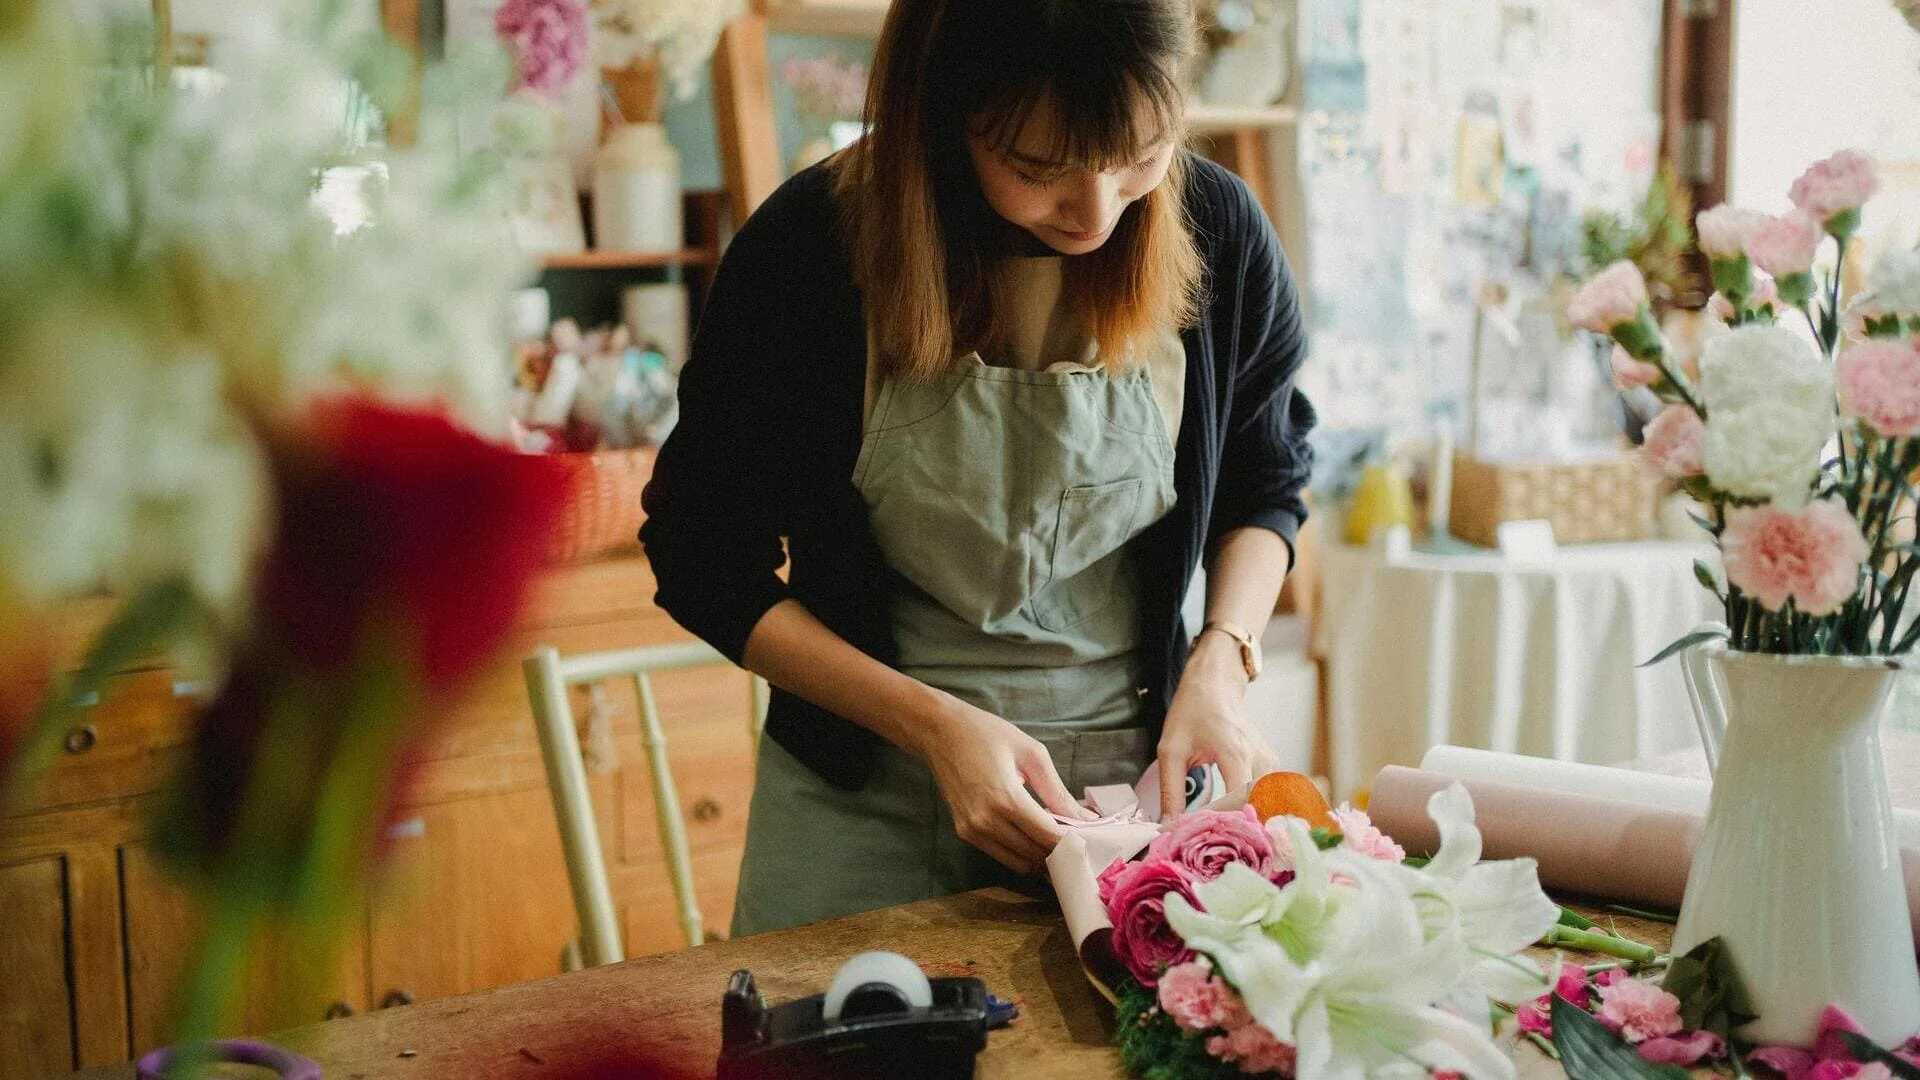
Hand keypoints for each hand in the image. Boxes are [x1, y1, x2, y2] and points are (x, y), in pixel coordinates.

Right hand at [908, 694, 1097, 873]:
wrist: (939, 731)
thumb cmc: (986, 734)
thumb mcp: (1030, 754)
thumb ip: (1058, 791)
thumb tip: (1086, 819)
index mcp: (1006, 799)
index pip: (1048, 837)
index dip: (1073, 844)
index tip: (1091, 840)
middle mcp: (986, 822)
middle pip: (1035, 855)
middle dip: (1059, 852)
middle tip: (1077, 839)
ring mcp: (972, 831)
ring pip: (1018, 862)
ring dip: (1039, 856)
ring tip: (1054, 837)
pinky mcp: (964, 833)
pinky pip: (1001, 854)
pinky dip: (1020, 851)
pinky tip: (1031, 833)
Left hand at [1157, 634, 1280, 820]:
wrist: (1215, 683)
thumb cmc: (1192, 711)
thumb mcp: (1171, 750)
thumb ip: (1170, 791)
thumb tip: (1169, 826)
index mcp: (1235, 753)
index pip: (1238, 801)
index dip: (1222, 822)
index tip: (1198, 832)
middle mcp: (1259, 759)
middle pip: (1258, 808)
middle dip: (1237, 828)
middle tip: (1212, 842)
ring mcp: (1269, 762)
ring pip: (1267, 804)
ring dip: (1247, 820)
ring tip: (1223, 833)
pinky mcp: (1271, 765)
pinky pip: (1268, 796)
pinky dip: (1254, 810)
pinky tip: (1235, 818)